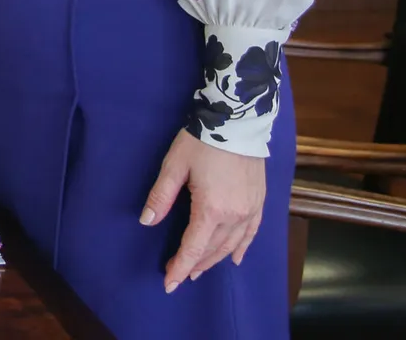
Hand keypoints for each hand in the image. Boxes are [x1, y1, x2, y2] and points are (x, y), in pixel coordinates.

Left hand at [141, 129, 267, 292]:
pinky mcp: (259, 202)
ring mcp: (250, 210)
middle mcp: (235, 215)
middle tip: (180, 275)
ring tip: (200, 269)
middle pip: (212, 249)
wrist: (237, 123)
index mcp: (211, 209)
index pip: (193, 247)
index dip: (180, 266)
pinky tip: (236, 258)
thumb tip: (146, 221)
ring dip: (215, 259)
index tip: (169, 283)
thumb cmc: (201, 142)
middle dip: (195, 264)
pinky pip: (252, 233)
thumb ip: (161, 196)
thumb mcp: (174, 166)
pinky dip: (242, 248)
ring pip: (232, 245)